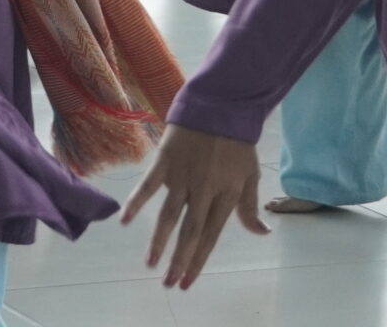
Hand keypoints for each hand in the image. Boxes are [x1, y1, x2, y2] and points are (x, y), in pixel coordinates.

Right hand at [121, 125, 266, 288]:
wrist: (220, 103)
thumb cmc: (237, 142)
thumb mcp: (250, 174)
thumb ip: (250, 207)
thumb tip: (262, 233)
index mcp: (226, 195)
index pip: (210, 236)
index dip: (197, 261)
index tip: (186, 282)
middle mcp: (204, 190)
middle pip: (189, 232)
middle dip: (178, 261)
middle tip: (168, 283)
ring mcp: (183, 176)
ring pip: (169, 215)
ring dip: (158, 242)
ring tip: (150, 263)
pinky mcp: (165, 161)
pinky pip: (148, 186)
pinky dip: (136, 203)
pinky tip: (124, 221)